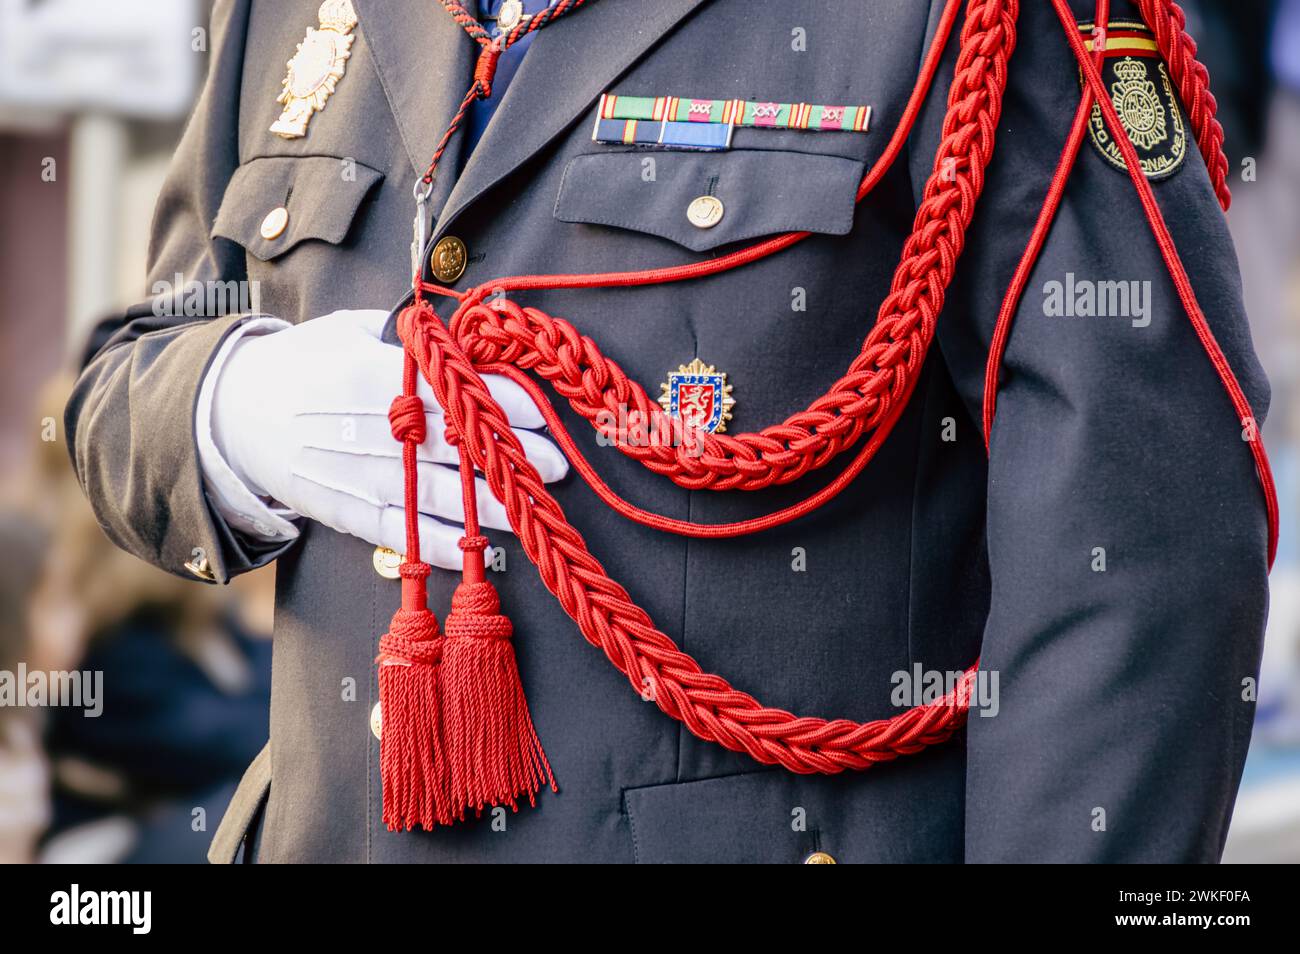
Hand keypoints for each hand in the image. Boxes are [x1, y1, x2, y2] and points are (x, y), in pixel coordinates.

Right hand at [210, 308, 566, 568]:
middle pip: (450, 446)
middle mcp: (365, 429)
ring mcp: (355, 475)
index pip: (448, 389)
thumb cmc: (299, 365)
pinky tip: (476, 549)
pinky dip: (437, 544)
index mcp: (366, 376)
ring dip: (487, 505)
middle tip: (555, 464)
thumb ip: (404, 336)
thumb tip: (462, 333)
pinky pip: (399, 532)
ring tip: (532, 508)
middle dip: (506, 456)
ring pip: (432, 494)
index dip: (498, 401)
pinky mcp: (344, 511)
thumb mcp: (345, 330)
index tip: (541, 410)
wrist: (230, 416)